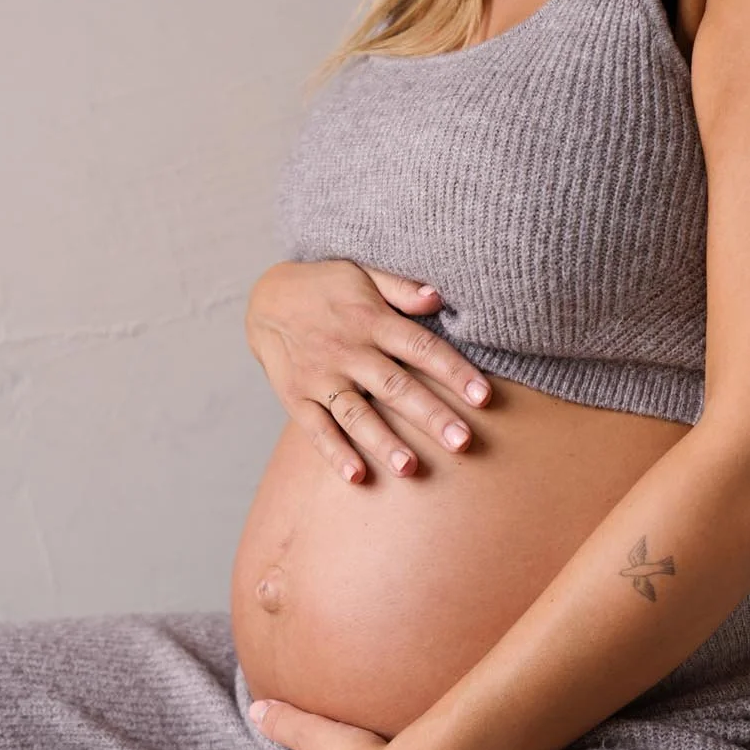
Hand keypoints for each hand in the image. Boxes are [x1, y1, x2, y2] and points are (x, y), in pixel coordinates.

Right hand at [245, 258, 492, 482]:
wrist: (265, 299)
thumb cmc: (327, 289)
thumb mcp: (363, 274)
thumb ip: (401, 288)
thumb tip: (439, 297)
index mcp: (372, 320)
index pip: (421, 348)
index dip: (454, 372)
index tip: (484, 397)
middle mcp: (348, 351)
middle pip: (396, 387)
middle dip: (431, 415)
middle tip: (462, 442)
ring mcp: (320, 377)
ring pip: (357, 413)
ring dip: (383, 441)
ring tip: (410, 468)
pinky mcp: (296, 397)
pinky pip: (317, 428)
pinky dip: (335, 452)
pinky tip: (357, 475)